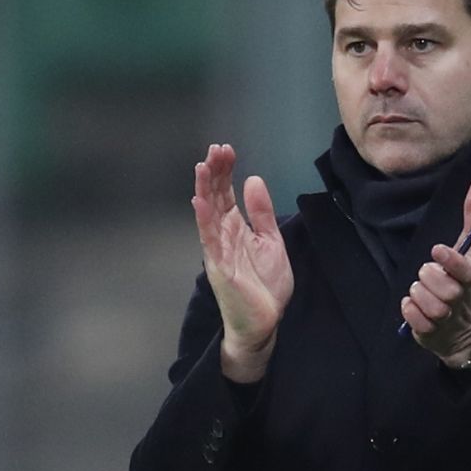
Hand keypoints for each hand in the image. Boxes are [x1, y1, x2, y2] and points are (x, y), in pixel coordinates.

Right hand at [192, 144, 293, 381]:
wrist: (265, 322)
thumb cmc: (266, 285)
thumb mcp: (270, 241)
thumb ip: (261, 213)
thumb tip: (253, 180)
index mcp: (235, 228)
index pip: (226, 193)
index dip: (225, 171)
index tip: (226, 149)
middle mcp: (222, 236)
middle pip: (214, 197)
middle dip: (214, 172)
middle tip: (215, 148)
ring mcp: (218, 251)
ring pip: (208, 214)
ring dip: (204, 190)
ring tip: (202, 166)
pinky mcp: (220, 267)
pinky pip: (209, 241)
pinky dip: (203, 221)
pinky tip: (199, 202)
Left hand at [400, 178, 470, 364]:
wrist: (469, 329)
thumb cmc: (467, 281)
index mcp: (469, 276)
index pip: (460, 268)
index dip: (448, 260)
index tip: (436, 250)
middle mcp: (458, 298)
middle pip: (431, 279)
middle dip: (427, 275)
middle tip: (434, 278)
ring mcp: (444, 317)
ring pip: (418, 296)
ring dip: (418, 293)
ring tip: (428, 294)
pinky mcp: (429, 332)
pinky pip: (409, 314)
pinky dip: (410, 310)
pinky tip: (419, 308)